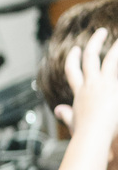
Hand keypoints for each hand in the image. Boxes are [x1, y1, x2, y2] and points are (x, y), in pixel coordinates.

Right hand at [55, 29, 117, 145]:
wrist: (92, 136)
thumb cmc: (84, 135)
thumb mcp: (73, 123)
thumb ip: (67, 115)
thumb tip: (58, 110)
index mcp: (80, 92)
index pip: (73, 71)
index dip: (73, 59)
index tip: (76, 50)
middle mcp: (90, 84)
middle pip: (90, 58)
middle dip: (94, 43)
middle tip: (101, 33)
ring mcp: (103, 84)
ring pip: (109, 59)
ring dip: (115, 46)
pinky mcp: (113, 87)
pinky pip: (117, 68)